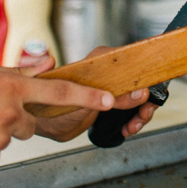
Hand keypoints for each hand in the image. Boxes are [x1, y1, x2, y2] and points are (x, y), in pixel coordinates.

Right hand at [0, 65, 118, 176]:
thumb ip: (19, 72)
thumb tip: (49, 62)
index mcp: (9, 88)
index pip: (58, 92)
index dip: (87, 98)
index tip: (110, 101)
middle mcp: (10, 115)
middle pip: (29, 120)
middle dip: (14, 117)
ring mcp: (0, 142)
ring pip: (11, 138)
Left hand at [22, 48, 157, 143]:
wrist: (37, 120)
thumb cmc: (49, 104)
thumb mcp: (85, 101)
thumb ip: (114, 96)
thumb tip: (141, 93)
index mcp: (102, 59)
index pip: (134, 60)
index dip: (146, 76)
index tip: (150, 93)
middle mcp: (108, 70)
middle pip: (140, 80)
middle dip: (144, 101)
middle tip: (142, 115)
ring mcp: (109, 86)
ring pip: (137, 96)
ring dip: (139, 113)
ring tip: (132, 126)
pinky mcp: (108, 101)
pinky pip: (129, 108)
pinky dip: (132, 119)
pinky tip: (126, 128)